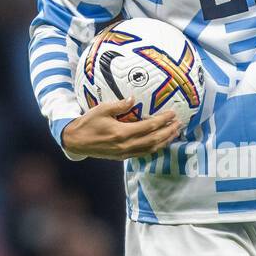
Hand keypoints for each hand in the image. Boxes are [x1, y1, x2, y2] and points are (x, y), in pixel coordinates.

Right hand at [62, 99, 181, 159]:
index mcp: (121, 133)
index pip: (148, 127)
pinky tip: (161, 142)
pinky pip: (143, 153)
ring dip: (165, 141)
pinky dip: (155, 148)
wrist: (76, 142)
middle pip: (154, 140)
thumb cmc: (88, 123)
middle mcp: (126, 145)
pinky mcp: (123, 157)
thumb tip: (133, 99)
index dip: (162, 120)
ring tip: (175, 133)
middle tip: (179, 123)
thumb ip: (119, 105)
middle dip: (169, 132)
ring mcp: (125, 153)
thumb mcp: (101, 109)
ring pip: (151, 149)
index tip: (172, 114)